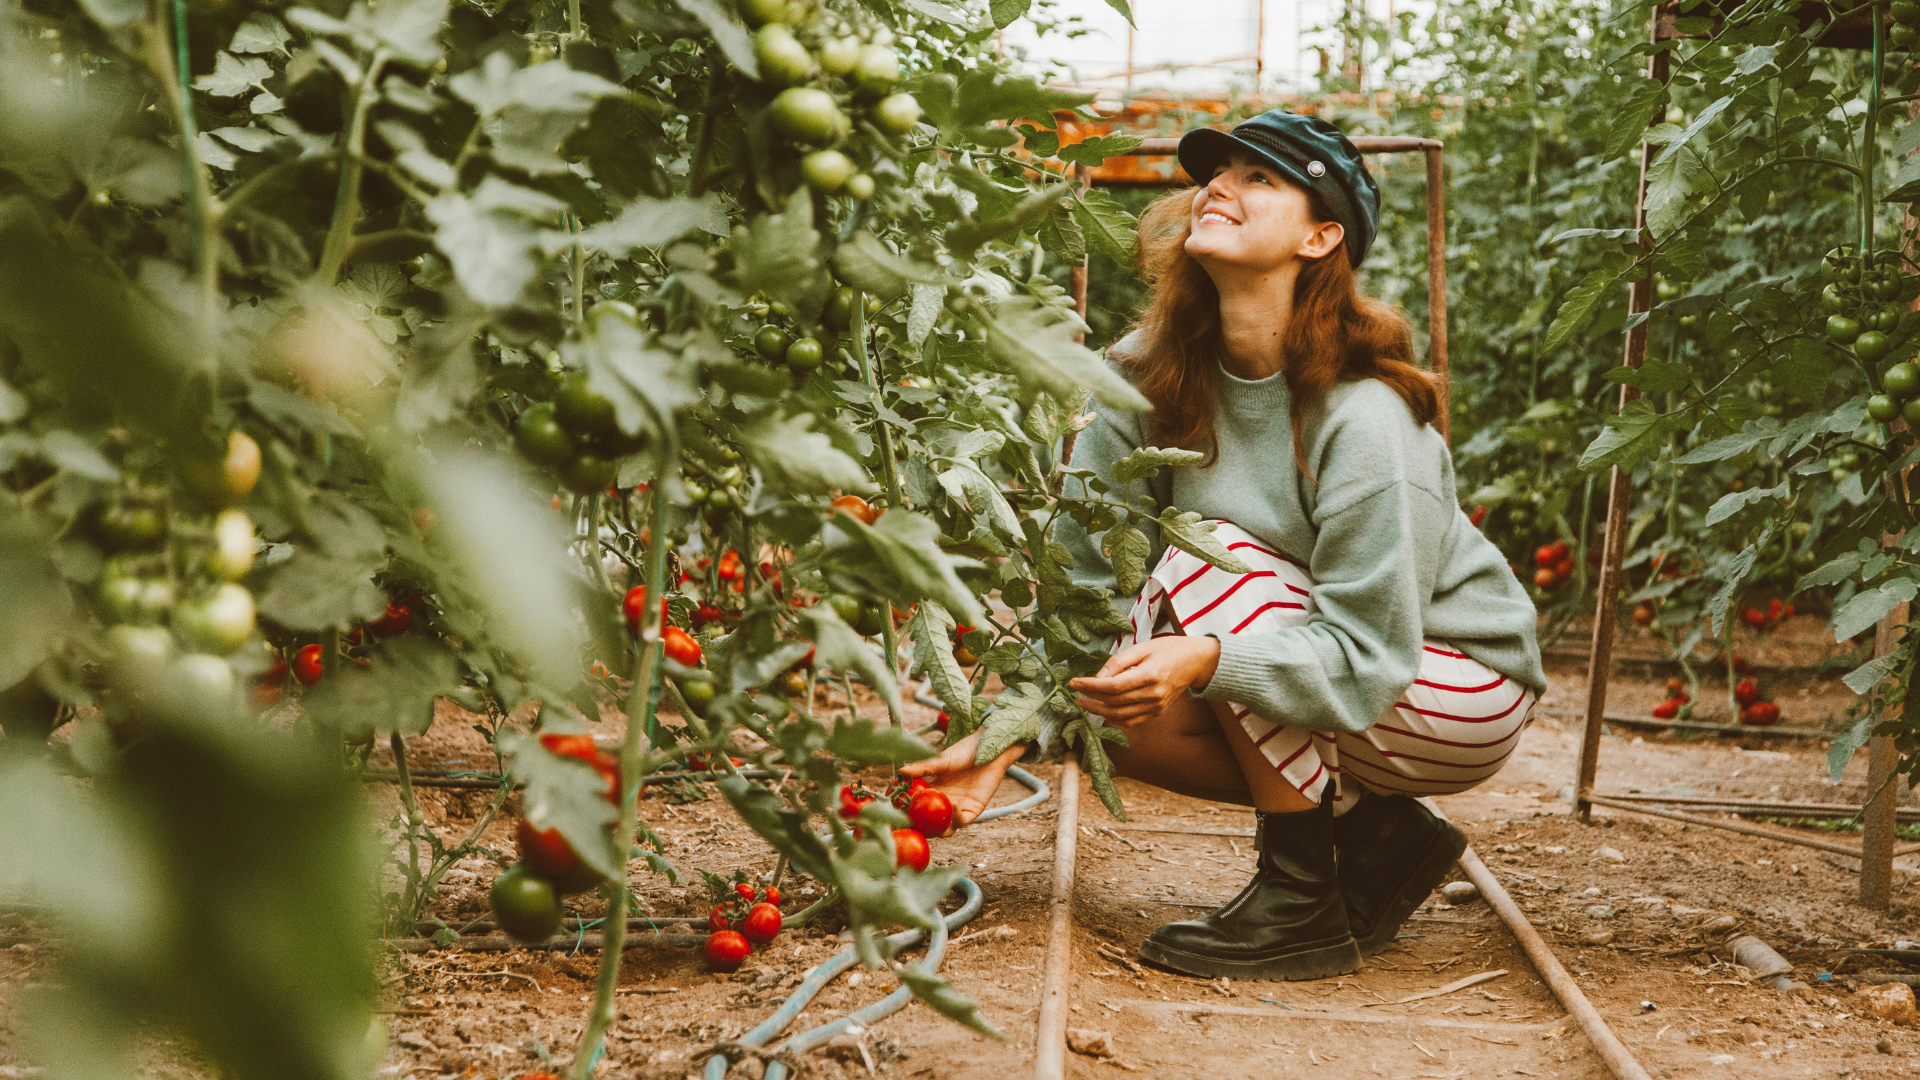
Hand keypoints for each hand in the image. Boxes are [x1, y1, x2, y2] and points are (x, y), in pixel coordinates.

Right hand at [898, 730, 1024, 828]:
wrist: (989, 749)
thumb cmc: (965, 752)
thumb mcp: (940, 760)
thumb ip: (922, 768)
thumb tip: (900, 772)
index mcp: (934, 791)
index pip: (918, 807)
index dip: (908, 813)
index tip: (897, 813)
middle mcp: (945, 802)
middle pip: (930, 823)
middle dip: (921, 827)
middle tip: (913, 825)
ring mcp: (959, 808)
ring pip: (946, 828)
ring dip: (938, 829)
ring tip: (932, 821)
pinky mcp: (974, 809)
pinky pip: (963, 821)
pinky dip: (956, 818)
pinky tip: (953, 806)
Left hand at [1067, 635, 1220, 726]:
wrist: (1195, 662)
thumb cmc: (1168, 649)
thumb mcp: (1142, 647)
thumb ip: (1119, 661)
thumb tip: (1097, 675)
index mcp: (1150, 675)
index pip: (1113, 686)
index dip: (1091, 686)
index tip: (1074, 682)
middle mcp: (1154, 694)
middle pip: (1114, 702)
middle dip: (1091, 698)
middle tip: (1075, 692)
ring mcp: (1157, 706)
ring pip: (1120, 716)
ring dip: (1099, 711)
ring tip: (1083, 702)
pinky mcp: (1157, 712)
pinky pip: (1131, 721)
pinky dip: (1114, 718)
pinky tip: (1102, 710)